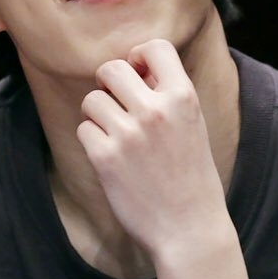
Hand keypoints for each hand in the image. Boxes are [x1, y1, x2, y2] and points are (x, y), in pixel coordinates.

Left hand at [76, 39, 230, 257]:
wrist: (190, 230)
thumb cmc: (193, 179)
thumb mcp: (193, 126)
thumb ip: (168, 96)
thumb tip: (135, 69)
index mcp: (183, 97)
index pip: (154, 47)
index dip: (139, 57)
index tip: (138, 75)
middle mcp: (155, 110)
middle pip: (110, 69)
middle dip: (108, 84)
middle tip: (116, 104)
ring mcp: (128, 134)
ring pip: (91, 99)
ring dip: (98, 114)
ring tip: (114, 134)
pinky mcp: (106, 158)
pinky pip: (84, 129)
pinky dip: (92, 141)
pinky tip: (110, 157)